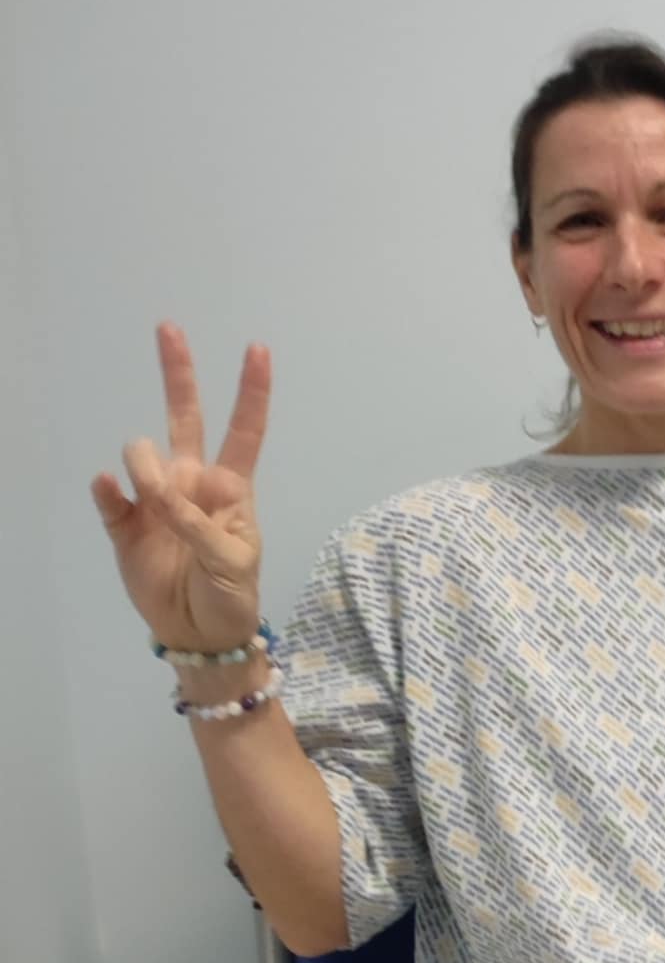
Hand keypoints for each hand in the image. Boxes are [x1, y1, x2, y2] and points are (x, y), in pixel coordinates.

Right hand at [92, 324, 271, 654]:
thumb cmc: (232, 595)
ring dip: (146, 468)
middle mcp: (191, 484)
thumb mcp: (232, 562)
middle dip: (179, 373)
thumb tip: (155, 489)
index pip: (244, 432)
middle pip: (186, 419)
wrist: (200, 634)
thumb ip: (198, 523)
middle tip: (169, 328)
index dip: (250, 392)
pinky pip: (111, 498)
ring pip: (142, 457)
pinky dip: (109, 492)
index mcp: (230, 489)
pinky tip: (111, 489)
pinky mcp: (125, 524)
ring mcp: (156, 501)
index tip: (257, 349)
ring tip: (157, 504)